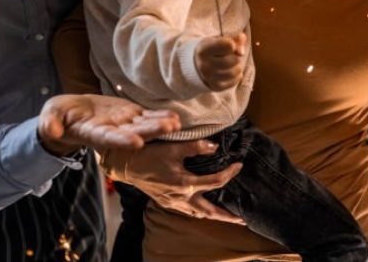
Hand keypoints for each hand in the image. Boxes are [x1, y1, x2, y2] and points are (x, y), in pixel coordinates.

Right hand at [37, 94, 180, 156]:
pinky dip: (160, 116)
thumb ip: (51, 124)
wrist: (71, 114)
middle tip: (168, 129)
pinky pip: (147, 116)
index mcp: (93, 134)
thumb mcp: (50, 117)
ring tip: (176, 124)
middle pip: (133, 133)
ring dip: (160, 125)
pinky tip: (175, 117)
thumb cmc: (58, 117)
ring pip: (144, 125)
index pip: (108, 139)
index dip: (122, 141)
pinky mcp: (130, 114)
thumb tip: (51, 130)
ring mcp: (123, 124)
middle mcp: (112, 132)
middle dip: (150, 132)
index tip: (136, 142)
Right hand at [100, 140, 243, 223]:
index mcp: (186, 184)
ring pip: (198, 213)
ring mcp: (173, 202)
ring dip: (213, 215)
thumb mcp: (174, 147)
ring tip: (226, 216)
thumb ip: (196, 146)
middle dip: (227, 217)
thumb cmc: (149, 155)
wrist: (125, 166)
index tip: (239, 165)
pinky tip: (202, 208)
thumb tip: (215, 147)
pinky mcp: (166, 202)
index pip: (216, 181)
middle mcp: (181, 197)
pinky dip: (198, 211)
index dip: (231, 173)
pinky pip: (187, 211)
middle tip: (242, 220)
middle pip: (210, 211)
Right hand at [195, 32, 246, 90]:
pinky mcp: (215, 86)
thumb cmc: (212, 48)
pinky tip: (231, 71)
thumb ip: (234, 39)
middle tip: (231, 55)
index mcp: (203, 49)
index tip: (229, 45)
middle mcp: (204, 65)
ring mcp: (209, 77)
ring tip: (232, 63)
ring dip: (238, 66)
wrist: (197, 64)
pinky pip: (234, 81)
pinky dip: (237, 76)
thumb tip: (241, 52)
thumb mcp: (219, 39)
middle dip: (236, 56)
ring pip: (234, 72)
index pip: (229, 45)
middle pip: (233, 60)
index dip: (233, 44)